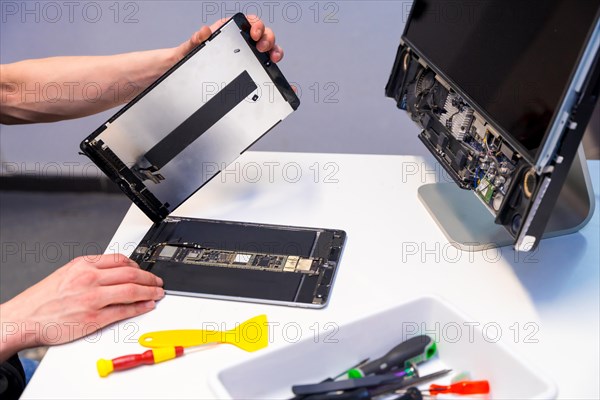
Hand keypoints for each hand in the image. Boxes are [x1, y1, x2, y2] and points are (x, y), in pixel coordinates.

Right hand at [0, 254, 163, 361]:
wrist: (23, 320)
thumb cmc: (42, 300)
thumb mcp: (66, 274)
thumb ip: (90, 271)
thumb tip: (114, 272)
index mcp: (82, 266)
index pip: (119, 260)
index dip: (137, 265)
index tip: (144, 270)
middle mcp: (89, 279)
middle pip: (130, 274)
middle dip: (149, 278)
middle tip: (158, 282)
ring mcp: (92, 299)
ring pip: (131, 291)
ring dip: (150, 292)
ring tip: (158, 293)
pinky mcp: (93, 318)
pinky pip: (124, 311)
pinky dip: (140, 307)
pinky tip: (147, 305)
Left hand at [174, 14, 283, 62]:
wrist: (184, 74)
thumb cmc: (188, 58)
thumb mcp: (189, 49)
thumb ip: (195, 40)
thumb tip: (204, 31)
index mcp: (229, 32)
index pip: (249, 22)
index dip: (256, 25)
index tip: (254, 34)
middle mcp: (240, 42)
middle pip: (263, 35)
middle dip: (268, 39)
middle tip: (262, 48)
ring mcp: (246, 55)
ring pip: (267, 49)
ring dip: (274, 52)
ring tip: (272, 59)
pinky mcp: (249, 69)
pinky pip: (264, 66)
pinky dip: (273, 69)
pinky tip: (276, 73)